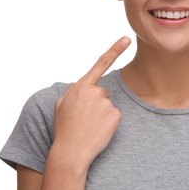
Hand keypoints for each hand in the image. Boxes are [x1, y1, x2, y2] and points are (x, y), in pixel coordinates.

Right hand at [52, 37, 130, 168]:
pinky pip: (115, 115)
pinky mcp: (116, 115)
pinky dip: (108, 122)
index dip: (115, 50)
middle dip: (96, 103)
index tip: (127, 39)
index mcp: (81, 86)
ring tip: (89, 125)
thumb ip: (75, 91)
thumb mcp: (62, 104)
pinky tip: (99, 129)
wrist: (71, 151)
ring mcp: (107, 104)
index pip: (100, 63)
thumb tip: (88, 87)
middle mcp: (96, 92)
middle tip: (85, 118)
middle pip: (103, 92)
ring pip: (108, 105)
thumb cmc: (65, 128)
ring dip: (102, 113)